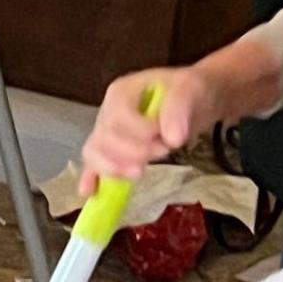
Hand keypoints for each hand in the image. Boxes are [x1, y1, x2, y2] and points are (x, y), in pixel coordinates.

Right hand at [78, 66, 211, 186]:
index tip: (169, 140)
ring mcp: (106, 132)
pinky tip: (90, 192)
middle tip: (163, 152)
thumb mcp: (191, 89)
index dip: (141, 133)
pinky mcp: (112, 150)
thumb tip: (172, 138)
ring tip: (139, 173)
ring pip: (94, 153)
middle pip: (103, 138)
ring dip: (114, 167)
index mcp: (121, 91)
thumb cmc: (189, 91)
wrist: (192, 101)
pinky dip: (92, 178)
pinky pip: (95, 164)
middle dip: (132, 152)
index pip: (118, 116)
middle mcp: (107, 111)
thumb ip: (179, 108)